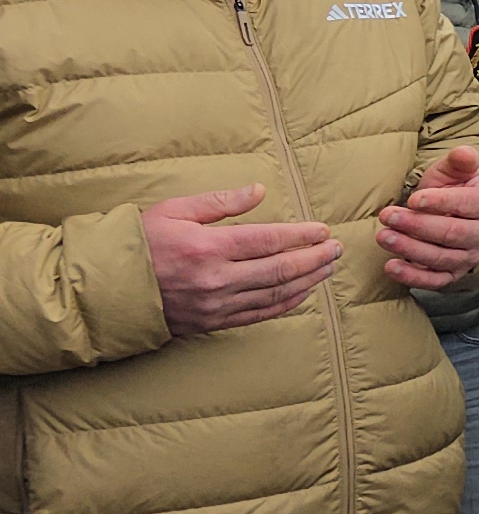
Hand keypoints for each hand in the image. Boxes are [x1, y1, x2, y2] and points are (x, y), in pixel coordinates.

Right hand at [143, 184, 339, 338]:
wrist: (105, 288)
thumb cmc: (140, 242)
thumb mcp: (174, 210)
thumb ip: (220, 202)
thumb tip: (259, 190)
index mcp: (207, 247)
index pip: (269, 240)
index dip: (302, 235)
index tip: (323, 230)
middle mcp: (216, 278)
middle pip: (280, 268)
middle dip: (315, 258)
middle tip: (337, 249)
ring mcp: (216, 304)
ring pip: (276, 293)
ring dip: (308, 280)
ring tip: (328, 268)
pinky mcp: (213, 322)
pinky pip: (260, 314)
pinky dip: (287, 303)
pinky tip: (304, 292)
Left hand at [379, 144, 478, 290]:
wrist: (457, 216)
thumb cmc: (452, 190)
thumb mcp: (454, 172)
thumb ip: (459, 161)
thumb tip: (466, 153)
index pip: (465, 204)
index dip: (439, 202)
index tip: (412, 199)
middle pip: (451, 233)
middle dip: (416, 225)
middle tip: (387, 216)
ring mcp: (468, 257)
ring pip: (441, 258)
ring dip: (410, 249)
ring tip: (383, 237)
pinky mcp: (453, 274)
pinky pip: (435, 281)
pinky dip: (413, 277)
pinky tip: (392, 267)